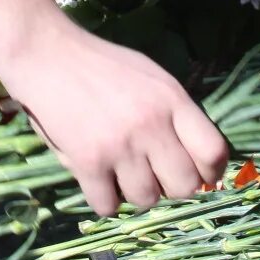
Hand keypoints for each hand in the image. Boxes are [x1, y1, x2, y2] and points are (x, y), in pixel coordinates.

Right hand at [0, 0, 230, 215]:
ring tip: (119, 172)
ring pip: (147, 200)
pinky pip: (109, 206)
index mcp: (172, 99)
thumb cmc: (99, 65)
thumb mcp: (150, 77)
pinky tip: (96, 179)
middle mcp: (151, 124)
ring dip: (134, 193)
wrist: (45, 53)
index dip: (210, 172)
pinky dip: (103, 199)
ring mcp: (120, 146)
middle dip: (171, 187)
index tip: (198, 174)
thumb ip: (174, 113)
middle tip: (153, 174)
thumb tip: (195, 158)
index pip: (214, 152)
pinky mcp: (88, 162)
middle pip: (185, 186)